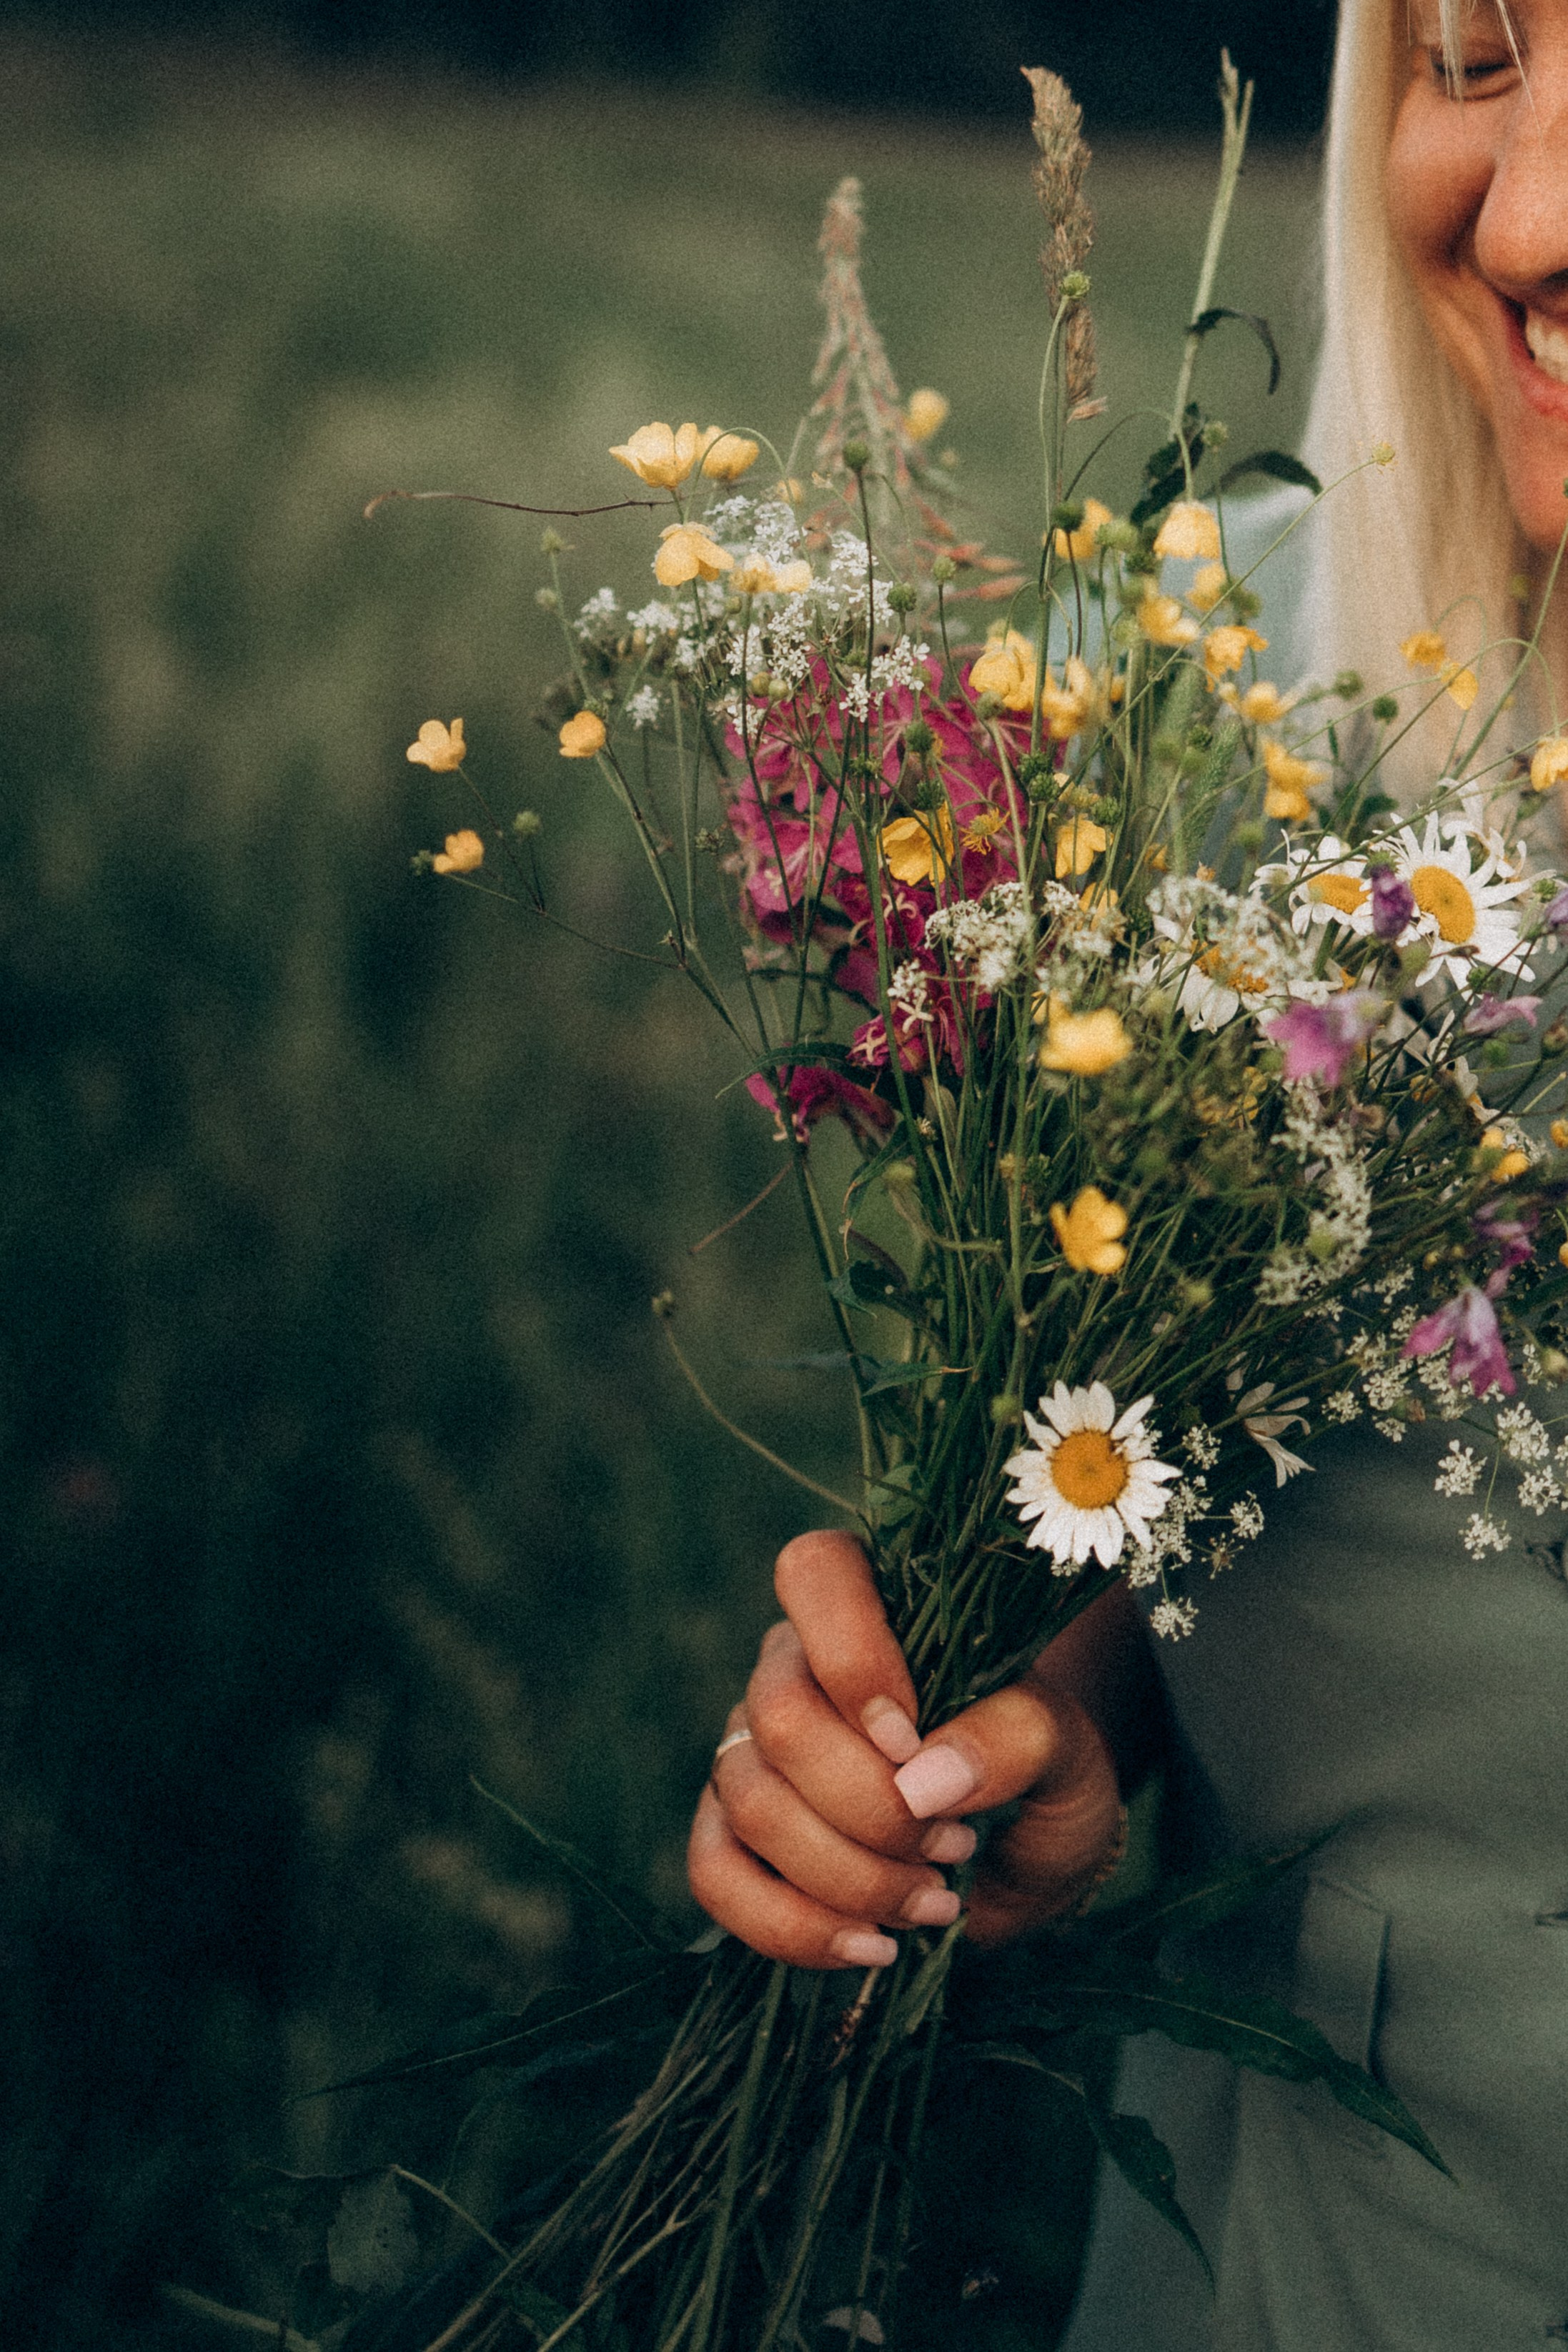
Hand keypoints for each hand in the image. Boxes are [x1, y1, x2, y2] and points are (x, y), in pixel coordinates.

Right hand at [687, 1528, 1131, 1968]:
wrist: (1030, 1852)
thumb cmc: (1046, 1775)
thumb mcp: (1067, 1750)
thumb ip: (1017, 1736)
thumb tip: (922, 1778)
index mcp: (871, 1606)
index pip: (815, 1573)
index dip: (853, 1658)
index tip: (913, 1742)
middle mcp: (793, 1665)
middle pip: (779, 1714)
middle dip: (870, 1806)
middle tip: (954, 1847)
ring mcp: (750, 1748)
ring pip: (750, 1801)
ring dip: (850, 1876)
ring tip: (935, 1900)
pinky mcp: (732, 1833)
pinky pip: (714, 1875)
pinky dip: (791, 1927)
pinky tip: (869, 1945)